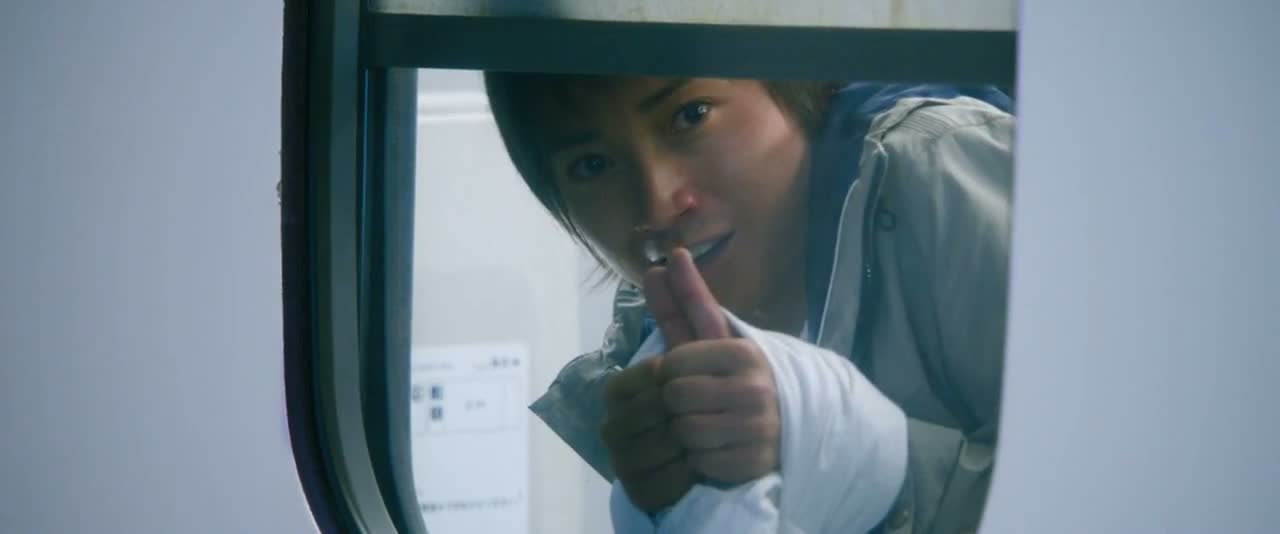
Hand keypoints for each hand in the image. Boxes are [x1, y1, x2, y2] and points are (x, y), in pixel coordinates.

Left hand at [601, 249, 780, 512]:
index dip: (664, 374)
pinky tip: (714, 449)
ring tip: (701, 426)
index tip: (675, 378)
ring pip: (686, 433)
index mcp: (744, 353)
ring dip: (685, 434)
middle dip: (672, 405)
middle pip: (674, 398)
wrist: (796, 421)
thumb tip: (666, 256)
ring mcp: (760, 428)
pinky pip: (703, 464)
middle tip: (686, 406)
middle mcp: (756, 388)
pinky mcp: (758, 464)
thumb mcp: (716, 339)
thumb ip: (689, 300)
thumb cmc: (740, 376)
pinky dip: (701, 460)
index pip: (671, 363)